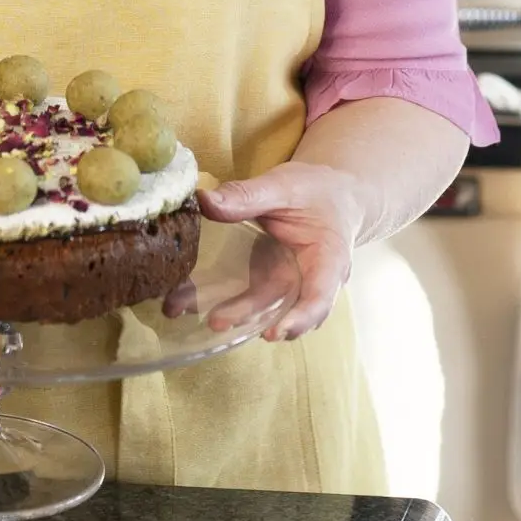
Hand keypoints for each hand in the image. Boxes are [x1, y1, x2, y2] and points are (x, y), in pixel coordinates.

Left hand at [197, 162, 360, 340]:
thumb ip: (246, 195)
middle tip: (217, 322)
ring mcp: (288, 282)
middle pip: (282, 304)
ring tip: (192, 311)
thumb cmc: (316, 191)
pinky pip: (248, 294)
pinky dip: (221, 297)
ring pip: (261, 304)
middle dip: (249, 315)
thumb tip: (203, 200)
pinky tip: (189, 300)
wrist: (331, 194)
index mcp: (328, 258)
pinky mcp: (270, 280)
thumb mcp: (284, 186)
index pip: (320, 296)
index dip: (300, 318)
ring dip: (230, 312)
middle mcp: (309, 279)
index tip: (275, 334)